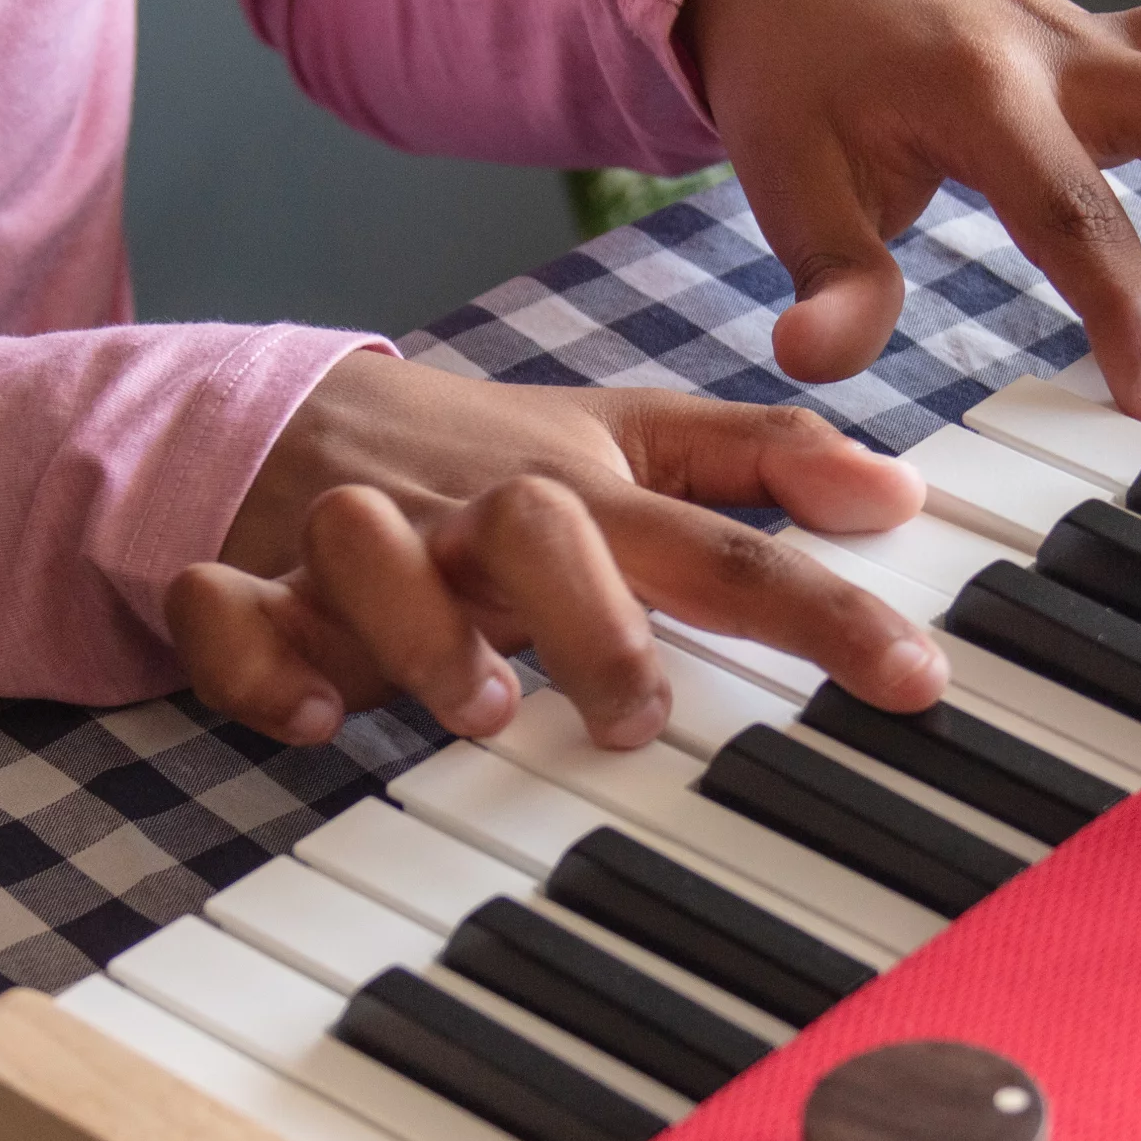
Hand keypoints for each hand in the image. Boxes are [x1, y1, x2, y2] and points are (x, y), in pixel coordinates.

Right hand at [167, 352, 943, 750]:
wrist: (279, 421)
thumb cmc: (485, 459)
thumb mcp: (632, 446)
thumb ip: (763, 466)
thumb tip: (898, 492)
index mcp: (583, 490)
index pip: (723, 542)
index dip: (823, 608)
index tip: (912, 680)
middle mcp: (475, 511)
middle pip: (537, 528)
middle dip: (592, 621)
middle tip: (634, 714)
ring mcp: (358, 543)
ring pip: (370, 552)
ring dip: (425, 633)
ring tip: (482, 710)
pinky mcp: (247, 583)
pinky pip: (228, 613)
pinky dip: (257, 662)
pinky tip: (313, 719)